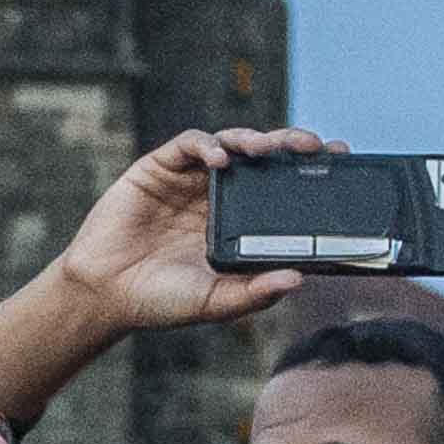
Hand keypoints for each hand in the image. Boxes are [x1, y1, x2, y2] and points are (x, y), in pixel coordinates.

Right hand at [39, 124, 338, 337]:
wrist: (104, 293)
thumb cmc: (161, 301)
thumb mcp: (216, 302)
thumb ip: (254, 292)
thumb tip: (299, 279)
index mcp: (238, 223)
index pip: (280, 190)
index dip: (308, 174)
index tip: (339, 164)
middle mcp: (218, 196)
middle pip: (263, 159)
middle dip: (290, 146)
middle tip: (316, 145)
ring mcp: (189, 179)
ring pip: (231, 144)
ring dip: (253, 140)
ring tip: (267, 148)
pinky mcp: (159, 167)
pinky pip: (189, 144)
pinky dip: (207, 145)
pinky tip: (219, 159)